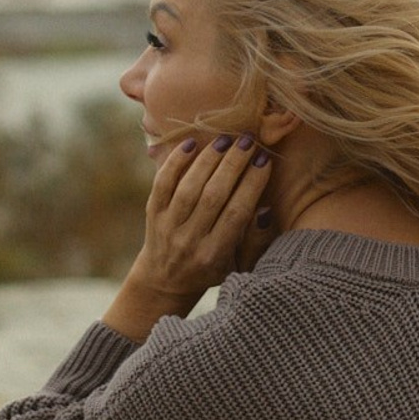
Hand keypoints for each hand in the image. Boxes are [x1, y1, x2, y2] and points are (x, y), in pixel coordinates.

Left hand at [102, 135, 273, 339]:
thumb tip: (265, 208)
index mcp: (214, 254)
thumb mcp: (238, 265)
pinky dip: (175, 162)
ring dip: (208, 159)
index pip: (237, 213)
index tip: (264, 160)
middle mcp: (189, 241)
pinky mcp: (153, 213)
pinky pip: (162, 183)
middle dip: (233, 165)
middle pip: (213, 196)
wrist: (165, 280)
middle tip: (248, 140)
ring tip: (226, 140)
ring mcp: (168, 226)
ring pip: (189, 187)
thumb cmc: (211, 269)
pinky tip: (191, 143)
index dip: (252, 184)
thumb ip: (255, 240)